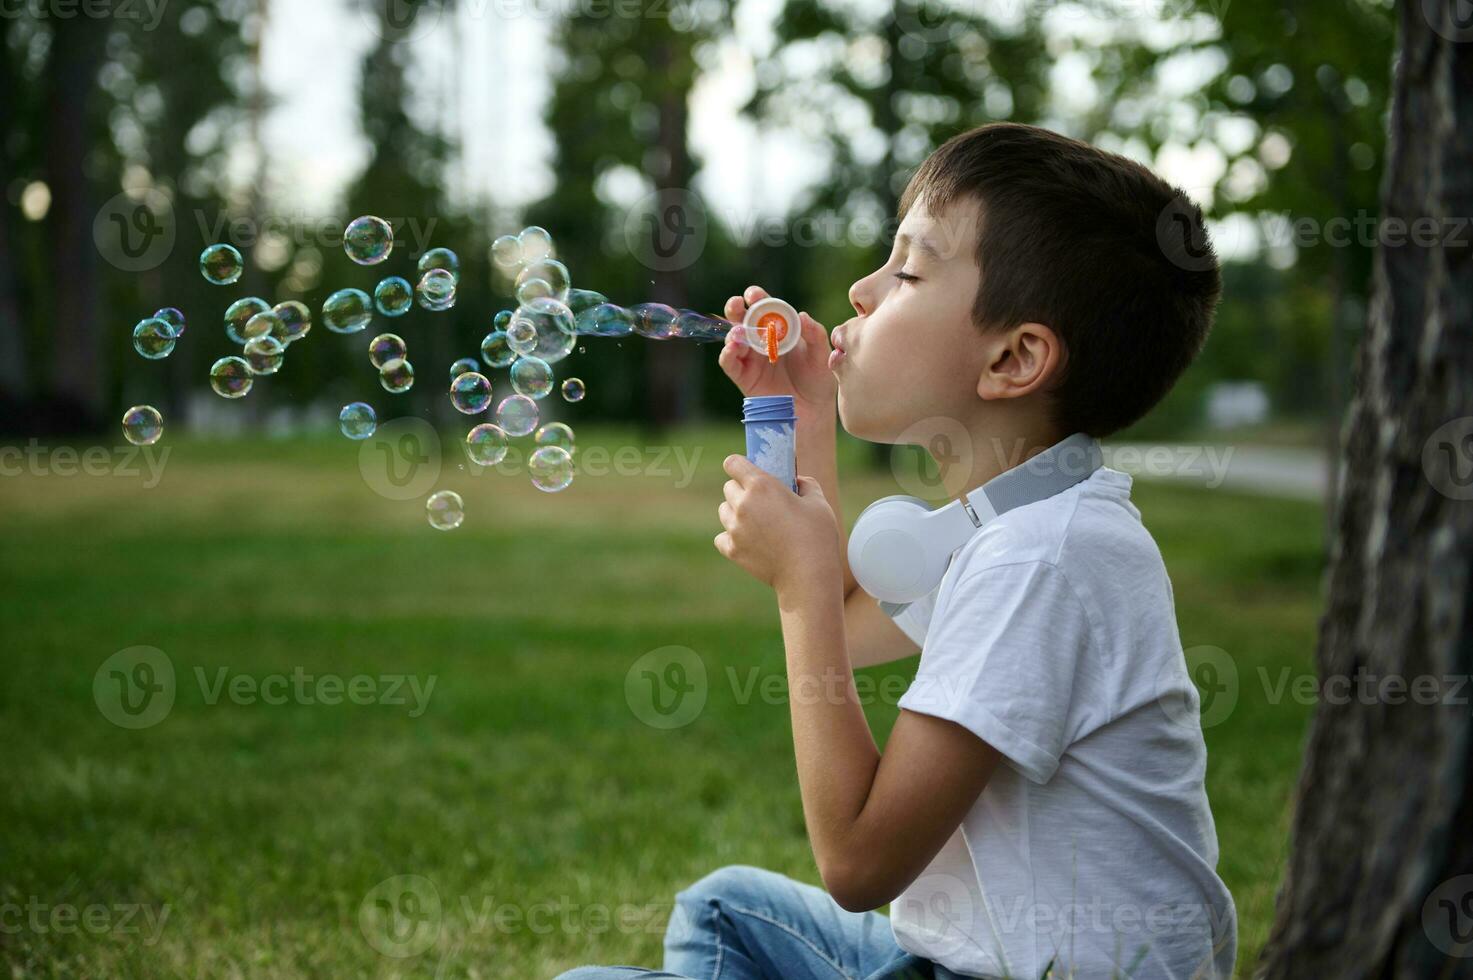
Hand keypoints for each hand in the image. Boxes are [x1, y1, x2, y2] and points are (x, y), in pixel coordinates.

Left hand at [714, 454, 841, 593]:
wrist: (808, 575)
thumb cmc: (816, 536)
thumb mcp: (818, 502)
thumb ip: (806, 484)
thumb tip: (798, 481)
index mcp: (762, 486)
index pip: (733, 463)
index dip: (739, 465)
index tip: (748, 471)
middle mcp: (743, 505)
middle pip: (728, 487)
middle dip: (741, 489)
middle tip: (760, 499)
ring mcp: (734, 529)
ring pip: (724, 511)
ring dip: (735, 512)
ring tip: (756, 521)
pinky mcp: (732, 550)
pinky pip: (721, 537)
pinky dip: (731, 537)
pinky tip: (747, 539)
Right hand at [718, 286, 836, 417]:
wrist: (812, 410)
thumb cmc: (818, 379)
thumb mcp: (821, 355)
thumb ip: (815, 334)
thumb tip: (803, 315)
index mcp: (779, 329)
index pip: (764, 307)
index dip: (757, 298)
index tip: (754, 294)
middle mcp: (761, 340)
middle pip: (742, 318)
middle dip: (735, 308)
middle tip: (737, 304)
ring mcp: (751, 358)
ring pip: (732, 337)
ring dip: (732, 331)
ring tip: (739, 332)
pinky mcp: (744, 376)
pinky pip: (729, 362)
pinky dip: (727, 353)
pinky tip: (733, 347)